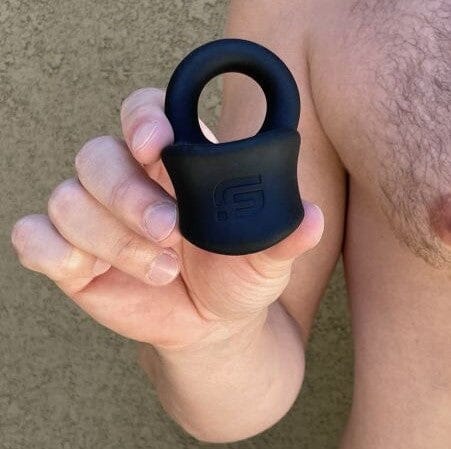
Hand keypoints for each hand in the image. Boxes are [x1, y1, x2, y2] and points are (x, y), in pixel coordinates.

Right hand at [11, 88, 323, 351]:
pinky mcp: (71, 255)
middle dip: (128, 196)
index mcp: (174, 163)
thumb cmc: (236, 277)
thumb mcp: (265, 258)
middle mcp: (128, 180)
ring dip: (109, 237)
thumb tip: (311, 221)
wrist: (211, 323)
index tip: (155, 143)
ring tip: (161, 270)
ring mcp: (94, 217)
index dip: (142, 118)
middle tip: (169, 232)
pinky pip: (34, 237)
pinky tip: (86, 271)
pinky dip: (52, 251)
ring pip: (68, 199)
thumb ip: (284, 235)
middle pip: (97, 156)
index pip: (143, 112)